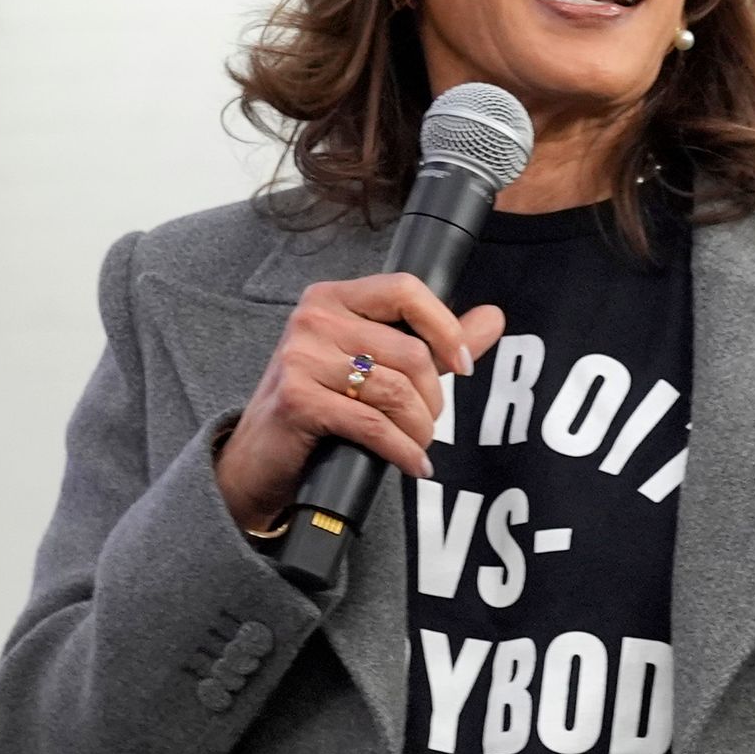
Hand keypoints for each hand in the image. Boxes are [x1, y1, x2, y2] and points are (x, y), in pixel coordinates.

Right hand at [214, 272, 504, 533]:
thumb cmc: (323, 404)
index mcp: (334, 298)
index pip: (405, 289)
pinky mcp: (297, 400)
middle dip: (433, 398)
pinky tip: (412, 463)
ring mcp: (300, 358)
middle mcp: (313, 319)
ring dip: (420, 429)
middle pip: (410, 353)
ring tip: (416, 443)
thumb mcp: (378, 365)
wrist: (261, 456)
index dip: (446, 328)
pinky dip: (404, 450)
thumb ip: (435, 342)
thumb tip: (493, 317)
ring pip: (396, 392)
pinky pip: (374, 425)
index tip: (463, 364)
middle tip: (427, 421)